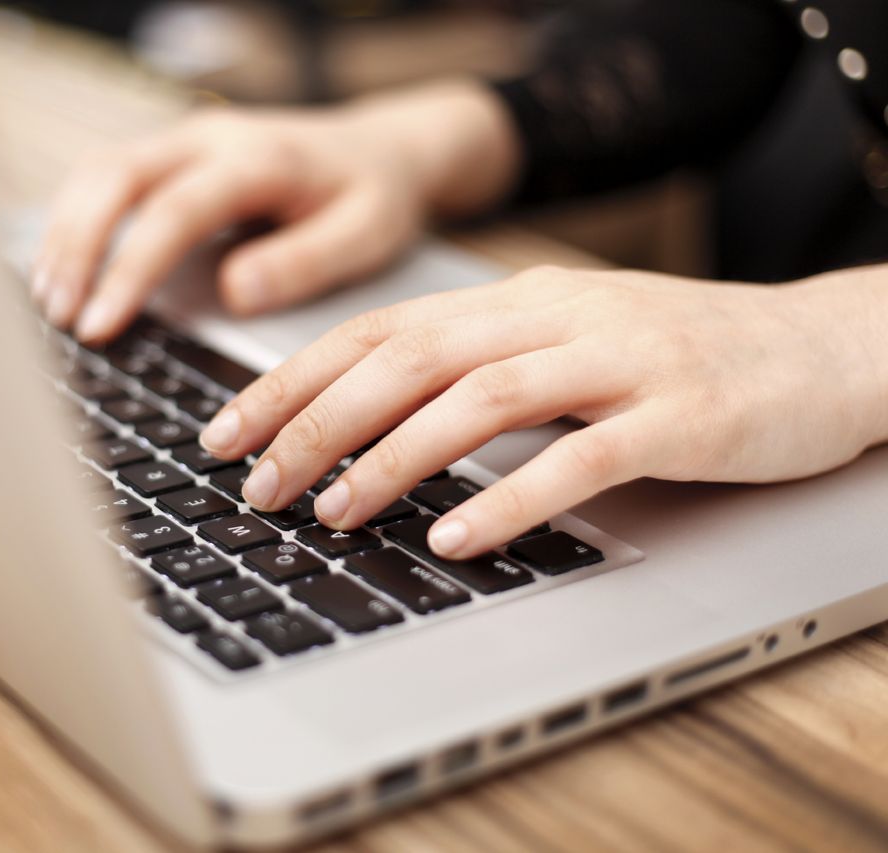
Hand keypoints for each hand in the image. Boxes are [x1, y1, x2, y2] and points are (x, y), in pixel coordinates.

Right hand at [31, 82, 519, 344]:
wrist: (384, 150)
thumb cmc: (375, 197)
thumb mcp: (366, 235)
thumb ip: (304, 262)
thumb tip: (234, 292)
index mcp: (258, 159)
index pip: (173, 211)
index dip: (128, 269)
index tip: (98, 325)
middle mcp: (212, 138)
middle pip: (117, 176)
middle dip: (77, 247)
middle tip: (58, 316)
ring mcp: (188, 140)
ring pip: (101, 169)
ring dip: (66, 232)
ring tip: (49, 299)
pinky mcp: (175, 154)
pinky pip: (108, 174)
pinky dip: (76, 217)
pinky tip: (63, 265)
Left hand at [198, 265, 887, 558]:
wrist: (823, 346)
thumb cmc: (679, 357)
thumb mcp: (564, 343)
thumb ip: (478, 369)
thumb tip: (366, 422)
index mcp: (518, 300)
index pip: (378, 330)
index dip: (292, 379)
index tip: (228, 431)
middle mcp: (557, 317)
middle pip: (409, 359)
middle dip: (316, 422)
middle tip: (256, 484)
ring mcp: (620, 360)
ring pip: (480, 400)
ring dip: (392, 460)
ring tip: (334, 513)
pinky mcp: (678, 415)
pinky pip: (577, 457)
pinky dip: (506, 498)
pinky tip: (453, 538)